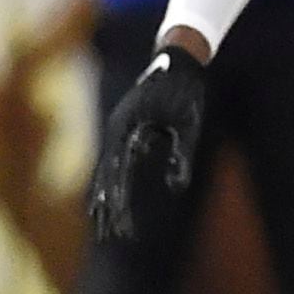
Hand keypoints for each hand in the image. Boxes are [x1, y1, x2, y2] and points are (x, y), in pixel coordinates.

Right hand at [89, 40, 213, 239]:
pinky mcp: (125, 127)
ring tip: (103, 226)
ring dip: (105, 197)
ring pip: (107, 170)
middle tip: (112, 236)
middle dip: (109, 207)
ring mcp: (118, 128)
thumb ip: (182, 153)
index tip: (123, 226)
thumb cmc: (187, 89)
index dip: (120, 202)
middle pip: (108, 176)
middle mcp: (117, 130)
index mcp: (129, 128)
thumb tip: (177, 186)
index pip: (120, 174)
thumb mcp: (190, 121)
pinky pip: (114, 160)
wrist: (178, 56)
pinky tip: (110, 198)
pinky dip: (110, 181)